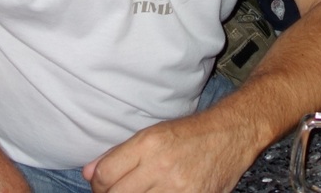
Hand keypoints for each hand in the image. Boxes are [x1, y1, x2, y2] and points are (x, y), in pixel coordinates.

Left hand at [83, 114, 254, 192]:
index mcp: (148, 144)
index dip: (96, 185)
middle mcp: (162, 167)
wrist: (232, 134)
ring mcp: (180, 187)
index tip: (101, 186)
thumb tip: (88, 173)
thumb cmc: (190, 133)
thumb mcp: (152, 134)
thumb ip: (118, 154)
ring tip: (139, 192)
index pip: (104, 175)